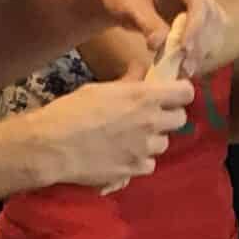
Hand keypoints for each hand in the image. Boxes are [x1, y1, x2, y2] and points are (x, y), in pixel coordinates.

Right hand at [28, 78, 195, 189]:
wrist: (53, 146)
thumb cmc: (72, 111)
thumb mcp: (100, 89)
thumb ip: (127, 81)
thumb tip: (141, 68)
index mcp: (144, 96)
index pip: (185, 92)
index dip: (180, 92)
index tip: (171, 94)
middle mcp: (151, 122)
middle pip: (180, 119)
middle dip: (168, 116)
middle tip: (150, 117)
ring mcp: (145, 148)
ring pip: (164, 143)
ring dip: (153, 140)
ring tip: (133, 139)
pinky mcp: (135, 169)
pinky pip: (150, 164)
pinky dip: (141, 161)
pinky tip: (125, 156)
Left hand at [89, 0, 225, 77]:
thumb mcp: (129, 5)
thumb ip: (147, 23)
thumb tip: (161, 45)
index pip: (198, 1)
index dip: (194, 27)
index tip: (183, 50)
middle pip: (211, 16)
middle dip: (199, 43)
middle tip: (184, 67)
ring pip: (215, 28)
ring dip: (202, 50)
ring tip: (183, 70)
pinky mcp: (202, 16)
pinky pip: (209, 36)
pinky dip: (200, 52)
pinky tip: (185, 66)